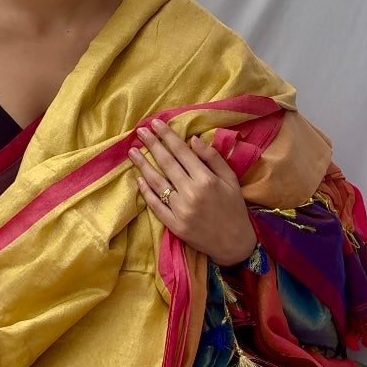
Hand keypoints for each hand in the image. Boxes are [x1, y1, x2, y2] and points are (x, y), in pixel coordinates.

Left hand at [129, 118, 257, 265]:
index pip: (182, 152)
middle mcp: (191, 193)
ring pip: (157, 182)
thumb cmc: (234, 208)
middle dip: (152, 144)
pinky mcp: (174, 225)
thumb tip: (193, 140)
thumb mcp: (231, 179)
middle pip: (167, 163)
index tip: (156, 123)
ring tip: (131, 151)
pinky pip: (156, 205)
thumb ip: (213, 158)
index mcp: (206, 179)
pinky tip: (139, 179)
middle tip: (140, 131)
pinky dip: (146, 192)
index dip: (168, 136)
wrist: (234, 243)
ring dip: (142, 165)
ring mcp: (181, 210)